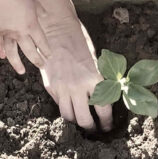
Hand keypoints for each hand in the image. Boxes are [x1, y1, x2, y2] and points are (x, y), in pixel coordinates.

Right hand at [0, 0, 50, 73]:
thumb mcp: (33, 0)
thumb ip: (39, 9)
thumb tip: (45, 13)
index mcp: (32, 24)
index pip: (41, 42)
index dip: (46, 50)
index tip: (49, 56)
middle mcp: (20, 32)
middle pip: (30, 50)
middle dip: (37, 59)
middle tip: (42, 65)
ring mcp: (6, 32)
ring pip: (12, 52)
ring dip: (17, 63)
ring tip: (22, 71)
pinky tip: (1, 56)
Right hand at [36, 8, 112, 131]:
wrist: (57, 30)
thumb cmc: (79, 41)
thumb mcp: (95, 61)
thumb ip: (98, 80)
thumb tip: (103, 97)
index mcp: (94, 79)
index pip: (103, 109)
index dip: (106, 121)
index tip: (107, 125)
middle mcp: (78, 87)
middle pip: (84, 119)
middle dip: (91, 127)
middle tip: (95, 128)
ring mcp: (62, 88)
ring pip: (68, 116)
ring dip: (76, 120)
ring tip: (81, 120)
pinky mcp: (50, 86)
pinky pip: (59, 104)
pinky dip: (65, 107)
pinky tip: (70, 106)